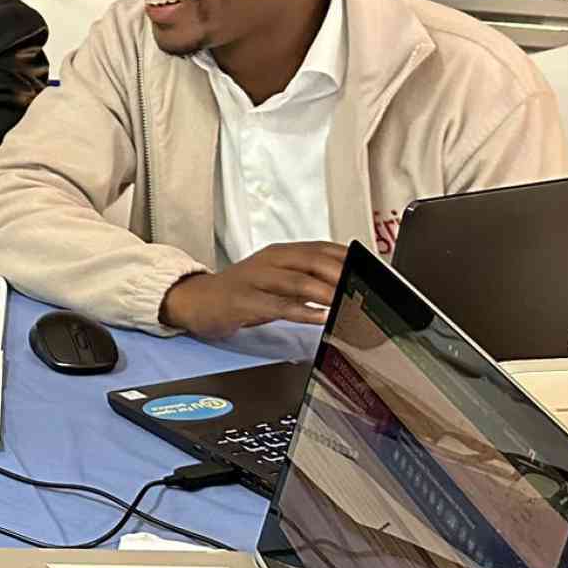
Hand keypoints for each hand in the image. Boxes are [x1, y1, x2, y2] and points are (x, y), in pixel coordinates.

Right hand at [159, 242, 347, 339]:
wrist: (195, 300)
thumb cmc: (241, 292)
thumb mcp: (277, 279)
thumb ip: (307, 279)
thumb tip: (346, 285)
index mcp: (281, 253)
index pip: (322, 249)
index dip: (349, 257)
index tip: (372, 269)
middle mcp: (269, 261)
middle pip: (312, 262)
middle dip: (341, 274)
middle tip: (365, 287)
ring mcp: (255, 279)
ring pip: (297, 282)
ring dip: (325, 292)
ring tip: (347, 302)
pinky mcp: (243, 300)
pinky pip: (276, 305)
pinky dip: (300, 312)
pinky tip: (318, 318)